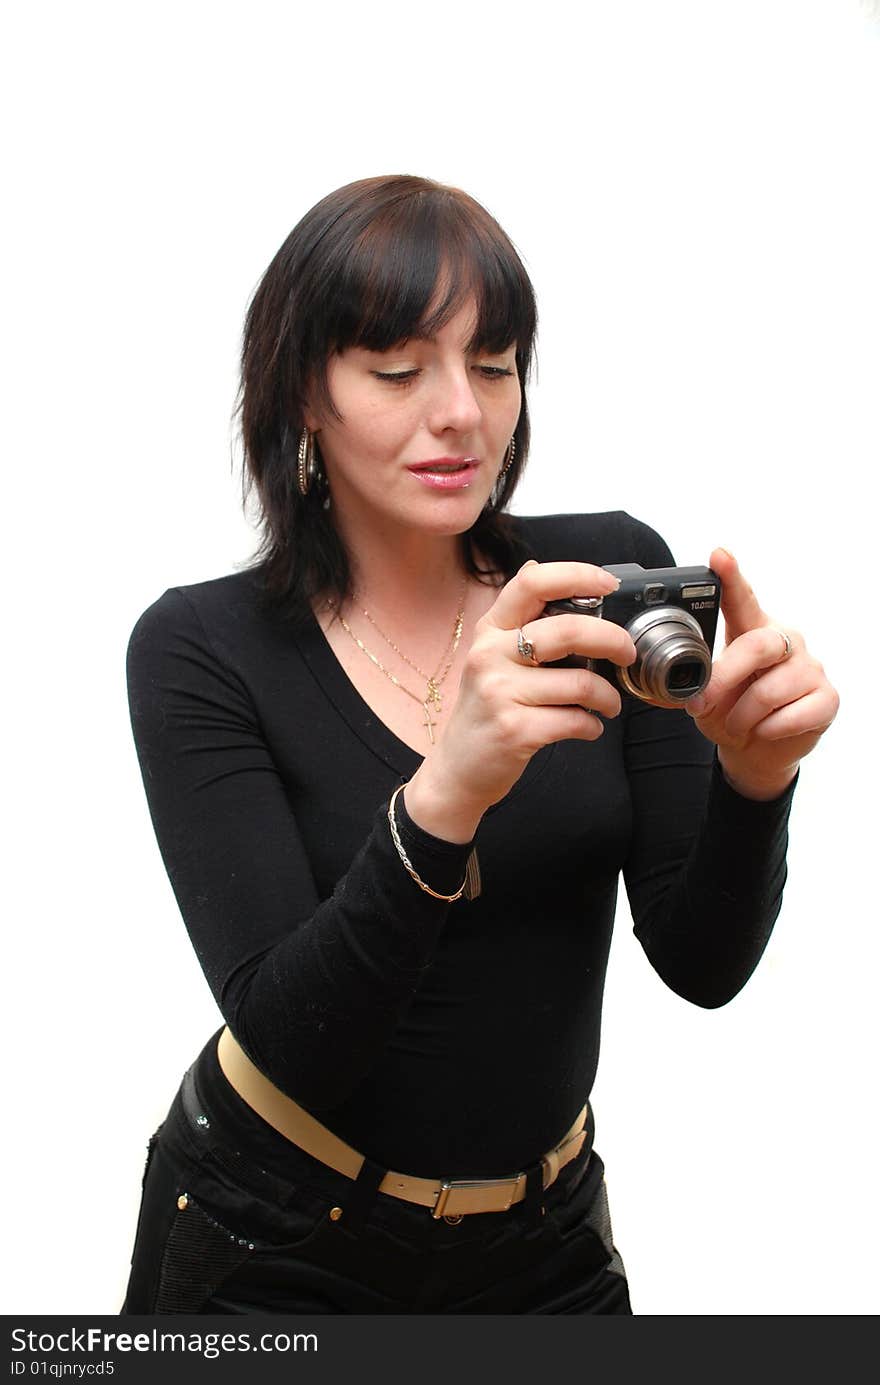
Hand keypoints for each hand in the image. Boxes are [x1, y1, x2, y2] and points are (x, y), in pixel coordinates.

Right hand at [404, 559, 636, 839]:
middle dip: (614, 640)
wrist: (458, 769)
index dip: (578, 575)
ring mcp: (500, 693)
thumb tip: (537, 568)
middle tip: (628, 653)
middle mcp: (490, 655)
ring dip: (608, 698)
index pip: (532, 583)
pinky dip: (593, 726)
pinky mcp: (515, 731)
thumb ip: (518, 620)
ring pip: (581, 683)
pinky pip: (576, 720)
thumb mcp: (492, 657)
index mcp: (490, 630)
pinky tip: (588, 727)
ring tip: (608, 705)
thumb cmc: (486, 709)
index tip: (609, 584)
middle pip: (569, 630)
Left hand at [686, 548, 839, 799]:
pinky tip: (765, 729)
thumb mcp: (706, 697)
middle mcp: (785, 642)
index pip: (742, 600)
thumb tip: (692, 689)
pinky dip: (769, 729)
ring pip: (770, 690)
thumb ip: (701, 684)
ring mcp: (810, 668)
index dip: (732, 577)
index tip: (719, 556)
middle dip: (725, 677)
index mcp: (753, 631)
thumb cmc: (731, 712)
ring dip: (742, 716)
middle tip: (702, 703)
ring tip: (736, 725)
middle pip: (757, 645)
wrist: (755, 751)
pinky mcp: (826, 698)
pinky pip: (793, 715)